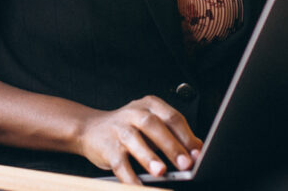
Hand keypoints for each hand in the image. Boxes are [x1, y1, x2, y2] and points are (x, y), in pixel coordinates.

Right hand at [75, 95, 202, 184]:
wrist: (89, 128)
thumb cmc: (128, 129)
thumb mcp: (152, 126)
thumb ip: (174, 135)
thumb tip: (198, 150)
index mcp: (150, 106)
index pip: (172, 117)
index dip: (186, 135)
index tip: (198, 153)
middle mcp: (134, 114)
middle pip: (154, 126)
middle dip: (171, 145)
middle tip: (185, 163)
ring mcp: (118, 129)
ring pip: (134, 140)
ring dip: (149, 157)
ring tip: (161, 172)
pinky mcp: (106, 147)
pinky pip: (119, 162)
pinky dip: (129, 176)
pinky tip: (139, 186)